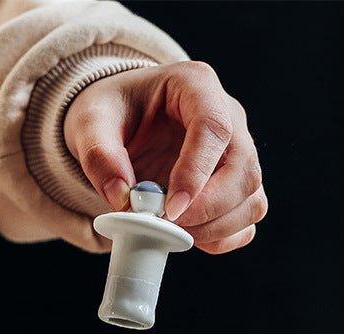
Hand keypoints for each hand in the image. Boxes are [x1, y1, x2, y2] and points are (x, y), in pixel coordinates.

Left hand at [64, 61, 266, 253]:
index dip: (196, 172)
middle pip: (244, 169)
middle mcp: (229, 118)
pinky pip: (247, 220)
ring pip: (252, 198)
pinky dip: (224, 238)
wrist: (120, 124)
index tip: (170, 207)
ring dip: (218, 227)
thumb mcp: (91, 121)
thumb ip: (99, 155)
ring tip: (175, 231)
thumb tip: (122, 199)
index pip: (214, 128)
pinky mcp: (235, 188)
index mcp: (197, 87)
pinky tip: (191, 237)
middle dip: (209, 208)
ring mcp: (238, 155)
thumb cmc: (112, 113)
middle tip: (170, 224)